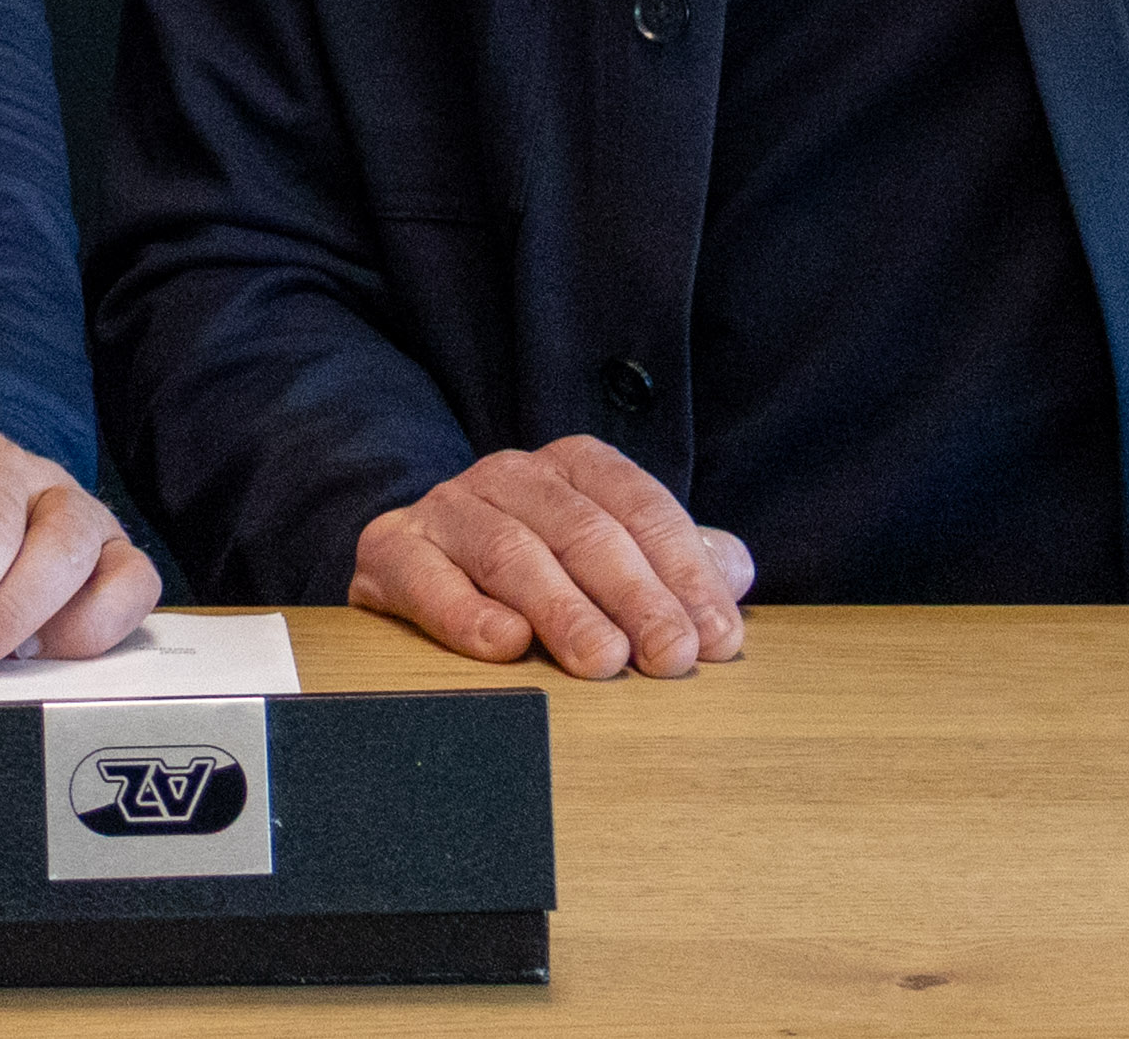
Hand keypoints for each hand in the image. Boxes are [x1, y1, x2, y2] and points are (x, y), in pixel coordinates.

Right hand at [352, 437, 750, 679]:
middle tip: (670, 657)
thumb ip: (678, 561)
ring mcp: (448, 509)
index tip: (716, 637)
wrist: (421, 561)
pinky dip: (466, 613)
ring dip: (564, 610)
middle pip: (583, 531)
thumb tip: (737, 571)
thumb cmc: (541, 567)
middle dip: (636, 597)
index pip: (639, 508)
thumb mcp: (614, 556)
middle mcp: (511, 476)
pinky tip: (505, 647)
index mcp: (574, 467)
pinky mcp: (391, 550)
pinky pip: (428, 578)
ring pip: (511, 552)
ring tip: (602, 662)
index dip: (684, 572)